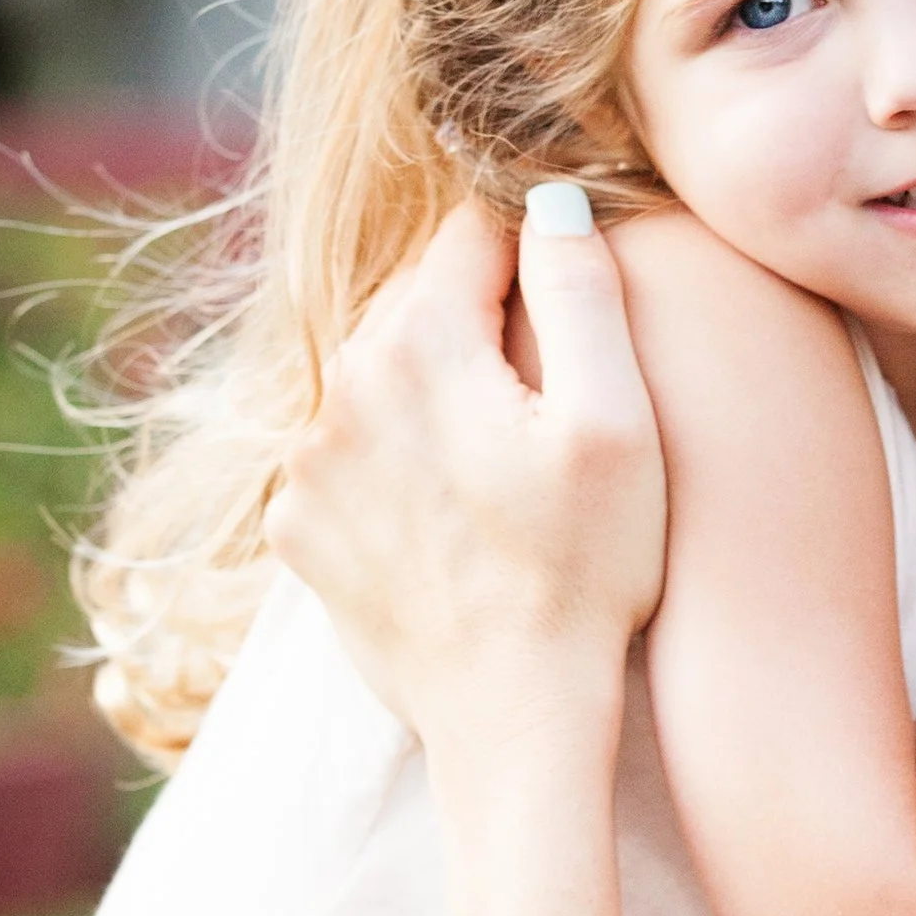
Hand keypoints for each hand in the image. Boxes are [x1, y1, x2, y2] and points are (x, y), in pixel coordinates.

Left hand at [268, 197, 667, 754]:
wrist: (512, 717)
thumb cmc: (585, 571)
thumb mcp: (618, 422)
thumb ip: (582, 291)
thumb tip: (551, 198)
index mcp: (419, 346)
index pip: (473, 234)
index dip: (535, 259)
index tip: (572, 318)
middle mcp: (340, 391)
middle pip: (417, 303)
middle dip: (478, 327)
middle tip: (544, 403)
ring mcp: (307, 466)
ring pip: (378, 378)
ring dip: (432, 395)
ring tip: (499, 468)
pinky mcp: (297, 529)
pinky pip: (347, 455)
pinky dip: (394, 464)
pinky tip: (450, 515)